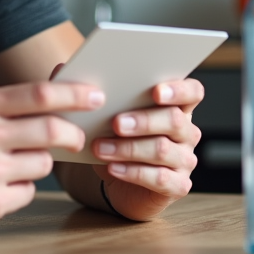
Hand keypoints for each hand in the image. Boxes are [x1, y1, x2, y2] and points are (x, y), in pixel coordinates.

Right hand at [0, 81, 104, 234]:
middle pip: (52, 130)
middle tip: (78, 137)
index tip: (95, 97)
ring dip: (38, 163)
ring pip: (42, 163)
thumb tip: (60, 100)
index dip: (73, 95)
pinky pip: (28, 190)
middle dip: (73, 134)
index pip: (39, 95)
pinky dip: (21, 187)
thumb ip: (7, 105)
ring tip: (12, 164)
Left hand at [93, 78, 203, 220]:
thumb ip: (88, 87)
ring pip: (163, 150)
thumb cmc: (114, 135)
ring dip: (129, 148)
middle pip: (175, 120)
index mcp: (176, 104)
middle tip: (115, 122)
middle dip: (143, 120)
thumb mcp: (101, 112)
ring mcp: (185, 159)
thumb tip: (61, 68)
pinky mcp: (177, 185)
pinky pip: (160, 178)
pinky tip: (112, 168)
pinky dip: (134, 172)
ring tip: (100, 147)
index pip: (192, 91)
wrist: (115, 175)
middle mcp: (186, 130)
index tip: (155, 92)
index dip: (178, 89)